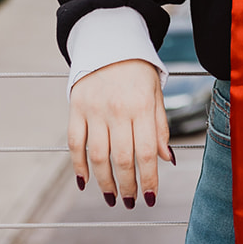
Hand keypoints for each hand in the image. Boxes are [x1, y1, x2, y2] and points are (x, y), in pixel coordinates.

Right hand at [67, 59, 172, 207]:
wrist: (109, 42)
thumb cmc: (138, 71)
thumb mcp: (156, 94)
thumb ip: (160, 127)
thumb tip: (166, 160)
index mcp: (142, 106)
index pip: (146, 153)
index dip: (148, 179)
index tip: (150, 198)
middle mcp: (118, 110)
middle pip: (121, 159)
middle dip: (127, 186)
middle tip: (130, 201)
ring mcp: (94, 110)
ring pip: (98, 156)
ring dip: (104, 182)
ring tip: (111, 197)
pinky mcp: (76, 108)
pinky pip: (75, 143)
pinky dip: (78, 165)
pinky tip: (85, 181)